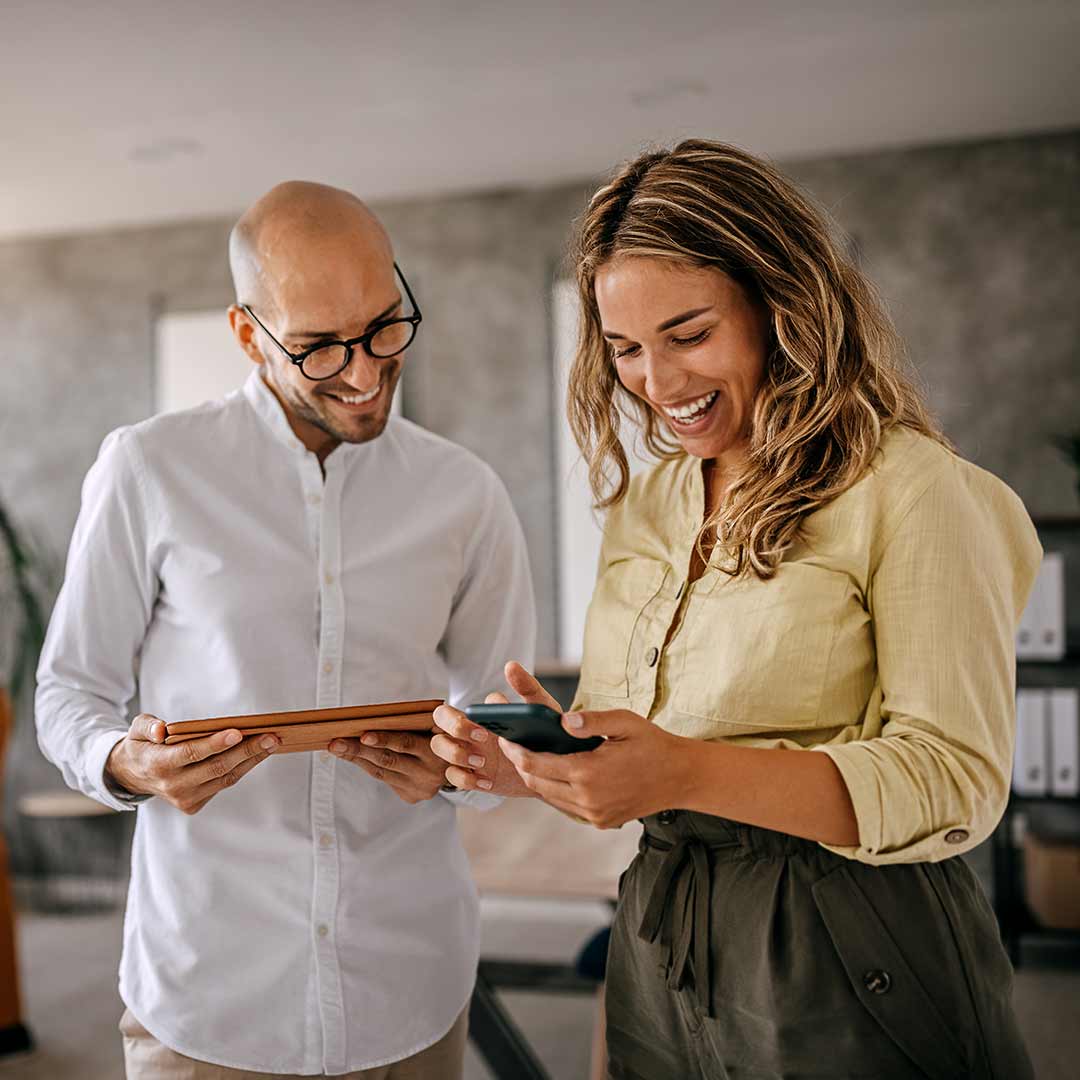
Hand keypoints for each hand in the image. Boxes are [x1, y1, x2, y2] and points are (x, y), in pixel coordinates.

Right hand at [105, 713, 278, 814]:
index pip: (191, 753)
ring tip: (272, 742)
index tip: (237, 732)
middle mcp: (173, 785)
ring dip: (251, 760)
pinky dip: (243, 768)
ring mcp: (185, 798)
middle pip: (216, 767)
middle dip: (247, 751)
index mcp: (158, 765)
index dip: (214, 744)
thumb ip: (148, 726)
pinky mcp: (194, 804)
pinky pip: (224, 783)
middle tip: (271, 736)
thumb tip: (161, 730)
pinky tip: (258, 753)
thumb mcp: (136, 729)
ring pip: (225, 778)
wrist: (132, 775)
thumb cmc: (142, 745)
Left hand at [329, 729, 446, 803]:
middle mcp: (430, 772)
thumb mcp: (441, 725)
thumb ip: (417, 722)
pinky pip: (385, 780)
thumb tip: (373, 718)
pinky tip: (353, 756)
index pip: (406, 744)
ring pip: (382, 772)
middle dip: (358, 750)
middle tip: (336, 742)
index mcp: (438, 750)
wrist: (464, 764)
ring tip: (337, 747)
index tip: (362, 734)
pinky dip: (367, 766)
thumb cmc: (443, 734)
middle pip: (388, 760)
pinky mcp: (413, 796)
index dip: (384, 739)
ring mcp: (421, 787)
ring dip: (357, 759)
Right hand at [430, 661, 558, 796]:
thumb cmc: (543, 732)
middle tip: (481, 738)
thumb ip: (526, 686)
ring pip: (439, 747)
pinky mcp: (472, 775)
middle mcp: (468, 731)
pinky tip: (486, 781)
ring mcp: (467, 753)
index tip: (487, 728)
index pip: (452, 709)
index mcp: (480, 714)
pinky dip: (466, 779)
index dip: (463, 719)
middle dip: (453, 729)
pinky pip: (452, 777)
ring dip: (456, 755)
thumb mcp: (540, 707)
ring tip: (483, 762)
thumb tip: (510, 666)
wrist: (554, 767)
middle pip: (438, 722)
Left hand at [497, 707, 692, 828]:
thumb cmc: (652, 744)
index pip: (537, 764)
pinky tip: (554, 772)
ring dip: (536, 778)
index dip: (516, 751)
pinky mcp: (601, 822)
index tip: (504, 738)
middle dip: (521, 764)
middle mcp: (588, 799)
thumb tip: (562, 721)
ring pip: (550, 797)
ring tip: (528, 757)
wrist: (680, 778)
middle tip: (511, 745)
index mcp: (589, 772)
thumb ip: (591, 720)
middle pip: (537, 783)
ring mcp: (594, 814)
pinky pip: (566, 806)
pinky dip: (555, 790)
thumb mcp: (625, 722)